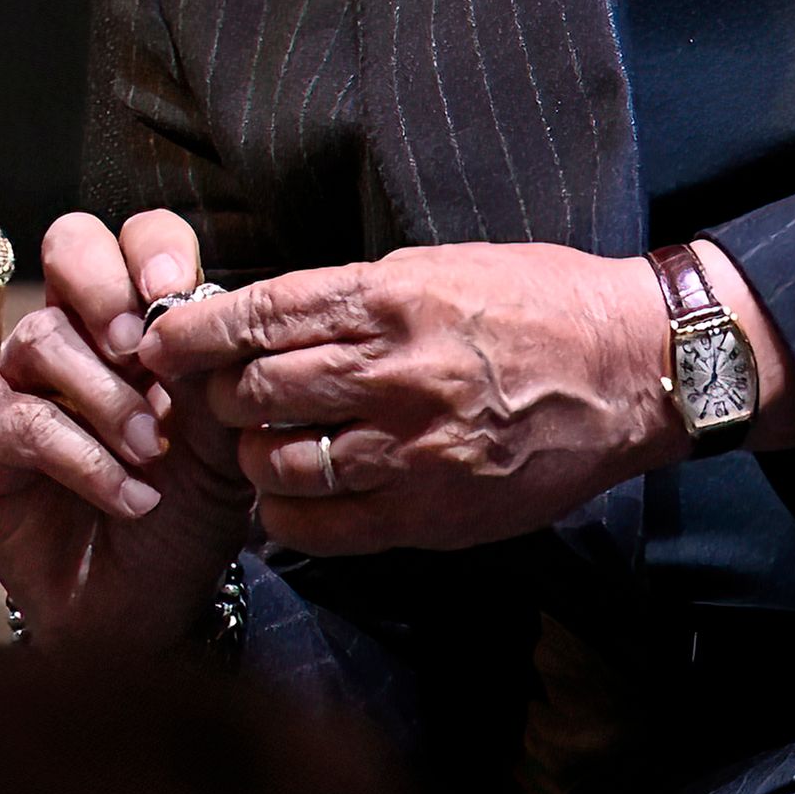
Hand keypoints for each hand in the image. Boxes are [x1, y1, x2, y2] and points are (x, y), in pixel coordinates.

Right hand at [0, 209, 254, 649]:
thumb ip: (213, 377)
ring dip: (108, 399)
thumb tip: (194, 317)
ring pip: (44, 338)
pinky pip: (25, 420)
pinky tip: (131, 497)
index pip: (138, 236)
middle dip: (103, 286)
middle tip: (140, 350)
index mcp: (142, 316)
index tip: (175, 296)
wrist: (148, 605)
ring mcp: (26, 378)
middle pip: (68, 244)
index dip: (152, 248)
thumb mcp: (225, 443)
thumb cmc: (186, 513)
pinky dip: (86, 461)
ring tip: (153, 454)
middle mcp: (80, 332)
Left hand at [138, 237, 794, 553]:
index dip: (194, 333)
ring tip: (263, 448)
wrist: (633, 370)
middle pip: (256, 392)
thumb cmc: (536, 304)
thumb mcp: (437, 267)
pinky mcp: (432, 512)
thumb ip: (351, 296)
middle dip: (225, 398)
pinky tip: (291, 500)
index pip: (258, 316)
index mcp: (390, 298)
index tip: (161, 343)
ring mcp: (413, 450)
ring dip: (254, 458)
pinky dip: (289, 516)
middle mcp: (394, 373)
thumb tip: (263, 317)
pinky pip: (323, 526)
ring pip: (278, 463)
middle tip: (226, 399)